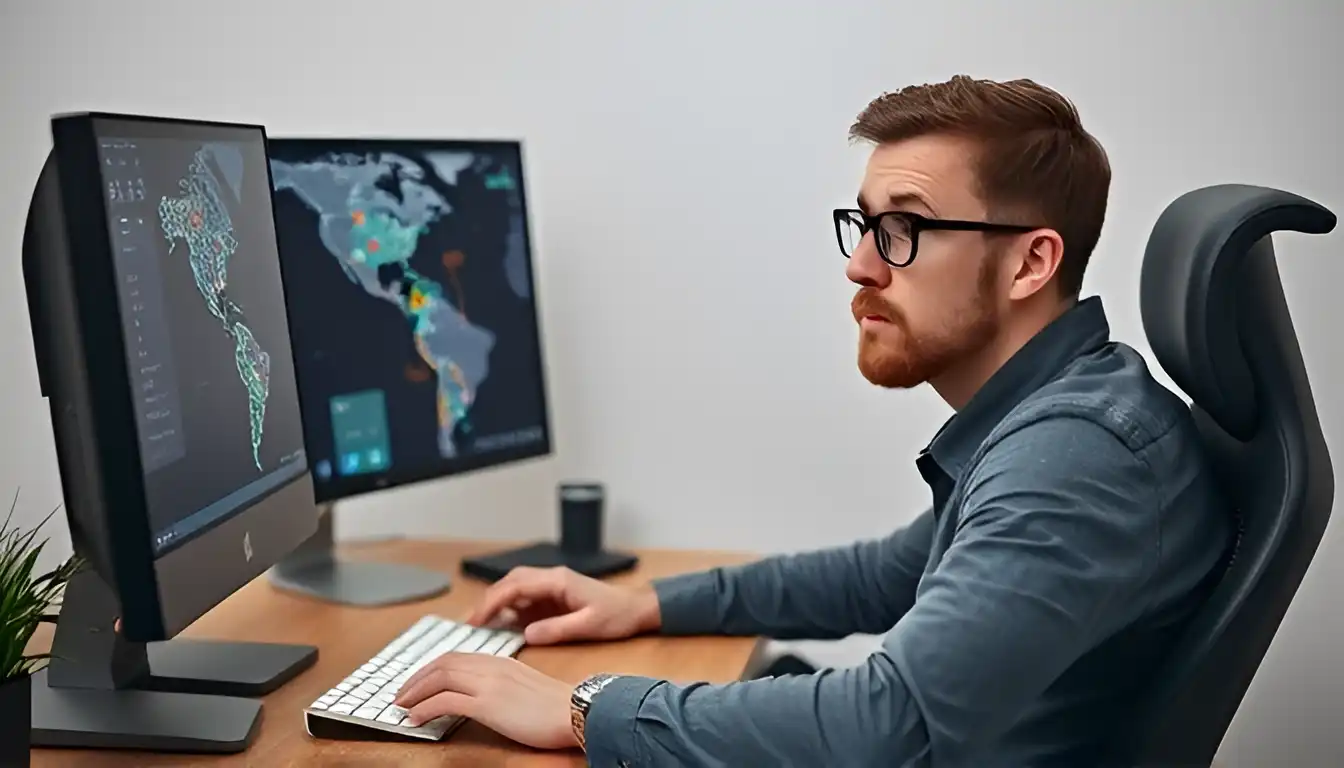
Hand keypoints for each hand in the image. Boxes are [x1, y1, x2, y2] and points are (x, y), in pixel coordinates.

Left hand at [393, 652, 574, 749]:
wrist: (575, 710)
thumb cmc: (557, 706)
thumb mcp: (524, 686)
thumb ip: (502, 684)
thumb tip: (482, 696)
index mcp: (500, 661)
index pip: (456, 657)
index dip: (431, 669)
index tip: (418, 682)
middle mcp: (491, 666)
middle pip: (442, 664)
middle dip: (416, 679)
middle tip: (400, 694)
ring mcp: (488, 683)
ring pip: (439, 678)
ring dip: (415, 692)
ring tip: (402, 706)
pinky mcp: (488, 704)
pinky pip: (446, 701)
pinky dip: (425, 708)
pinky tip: (416, 718)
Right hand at [468, 566, 660, 644]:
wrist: (636, 608)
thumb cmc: (617, 615)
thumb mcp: (589, 626)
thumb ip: (557, 629)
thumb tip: (526, 634)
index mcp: (558, 581)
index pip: (516, 585)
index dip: (493, 601)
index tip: (476, 619)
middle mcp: (551, 579)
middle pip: (510, 583)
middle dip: (488, 600)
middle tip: (469, 623)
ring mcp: (551, 587)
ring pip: (514, 588)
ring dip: (496, 603)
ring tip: (477, 624)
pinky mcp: (552, 597)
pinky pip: (524, 599)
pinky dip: (508, 609)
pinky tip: (499, 625)